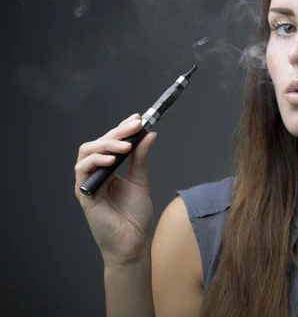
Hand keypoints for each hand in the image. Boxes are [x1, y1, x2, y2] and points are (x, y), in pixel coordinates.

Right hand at [74, 113, 157, 265]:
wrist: (133, 243)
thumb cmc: (135, 217)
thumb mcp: (141, 181)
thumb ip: (141, 158)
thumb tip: (149, 135)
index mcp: (110, 170)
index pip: (111, 142)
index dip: (122, 128)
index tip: (137, 119)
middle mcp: (97, 174)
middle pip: (99, 143)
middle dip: (117, 132)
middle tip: (135, 126)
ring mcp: (89, 183)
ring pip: (87, 152)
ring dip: (107, 144)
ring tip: (125, 145)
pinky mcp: (84, 194)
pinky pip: (82, 171)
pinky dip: (96, 160)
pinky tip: (112, 160)